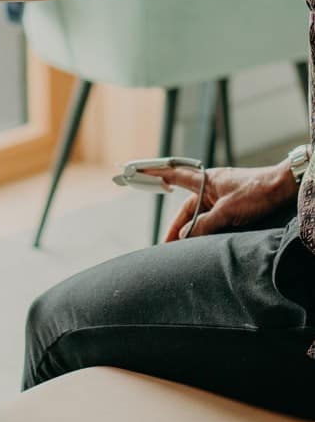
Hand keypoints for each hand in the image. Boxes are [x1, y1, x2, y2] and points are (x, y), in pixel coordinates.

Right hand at [141, 161, 296, 240]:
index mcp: (207, 180)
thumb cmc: (257, 192)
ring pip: (199, 214)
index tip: (138, 173)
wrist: (284, 188)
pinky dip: (204, 229)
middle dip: (175, 225)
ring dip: (190, 229)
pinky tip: (203, 240)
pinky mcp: (233, 205)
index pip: (175, 175)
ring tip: (182, 249)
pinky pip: (211, 217)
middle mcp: (212, 186)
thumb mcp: (228, 211)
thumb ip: (205, 224)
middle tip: (164, 244)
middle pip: (186, 206)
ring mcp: (223, 195)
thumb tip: (184, 237)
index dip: (156, 175)